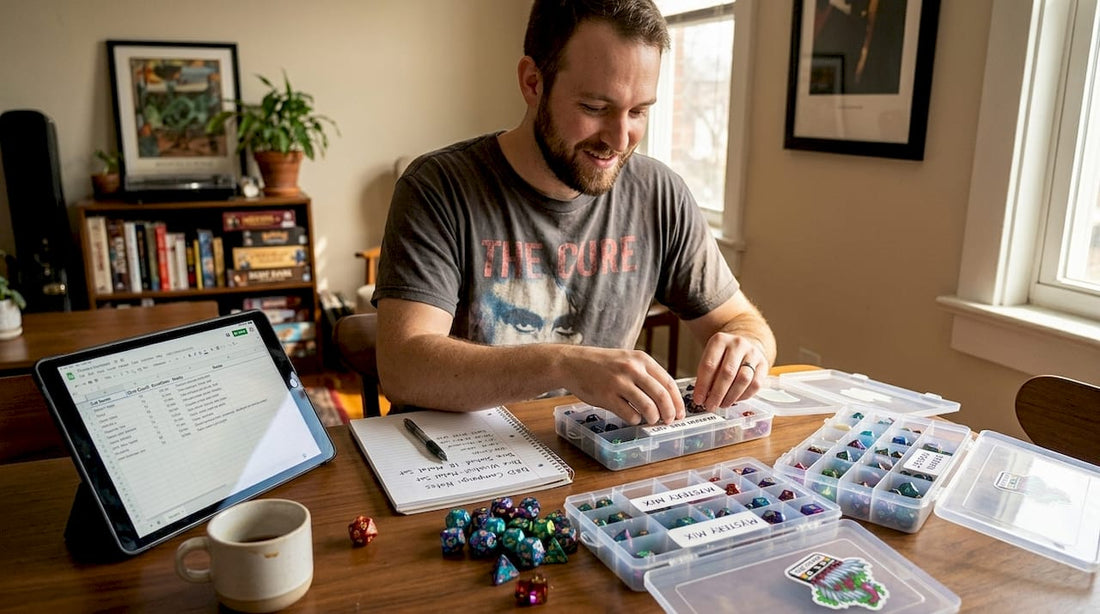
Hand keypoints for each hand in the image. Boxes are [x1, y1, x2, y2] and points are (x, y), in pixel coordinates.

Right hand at [560, 346, 684, 425]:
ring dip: (653, 418)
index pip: (669, 383)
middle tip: (669, 421)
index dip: (677, 401)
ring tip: (651, 421)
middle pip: (662, 396)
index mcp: (642, 359)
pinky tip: (633, 418)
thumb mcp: (628, 360)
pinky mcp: (607, 396)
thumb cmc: (603, 364)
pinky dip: (635, 420)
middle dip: (669, 413)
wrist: (573, 363)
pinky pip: (629, 414)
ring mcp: (619, 383)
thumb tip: (667, 398)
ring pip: (648, 407)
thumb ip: (646, 374)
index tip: (680, 413)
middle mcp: (632, 369)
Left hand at [692, 332, 768, 410]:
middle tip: (710, 406)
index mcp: (719, 340)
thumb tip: (703, 397)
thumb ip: (706, 375)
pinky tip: (735, 399)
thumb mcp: (711, 358)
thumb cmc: (723, 356)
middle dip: (717, 394)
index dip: (702, 385)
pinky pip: (755, 384)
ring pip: (743, 379)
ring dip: (731, 397)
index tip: (698, 399)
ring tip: (722, 404)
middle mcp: (737, 344)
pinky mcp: (764, 364)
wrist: (744, 346)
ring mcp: (753, 353)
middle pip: (727, 373)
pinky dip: (744, 396)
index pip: (709, 365)